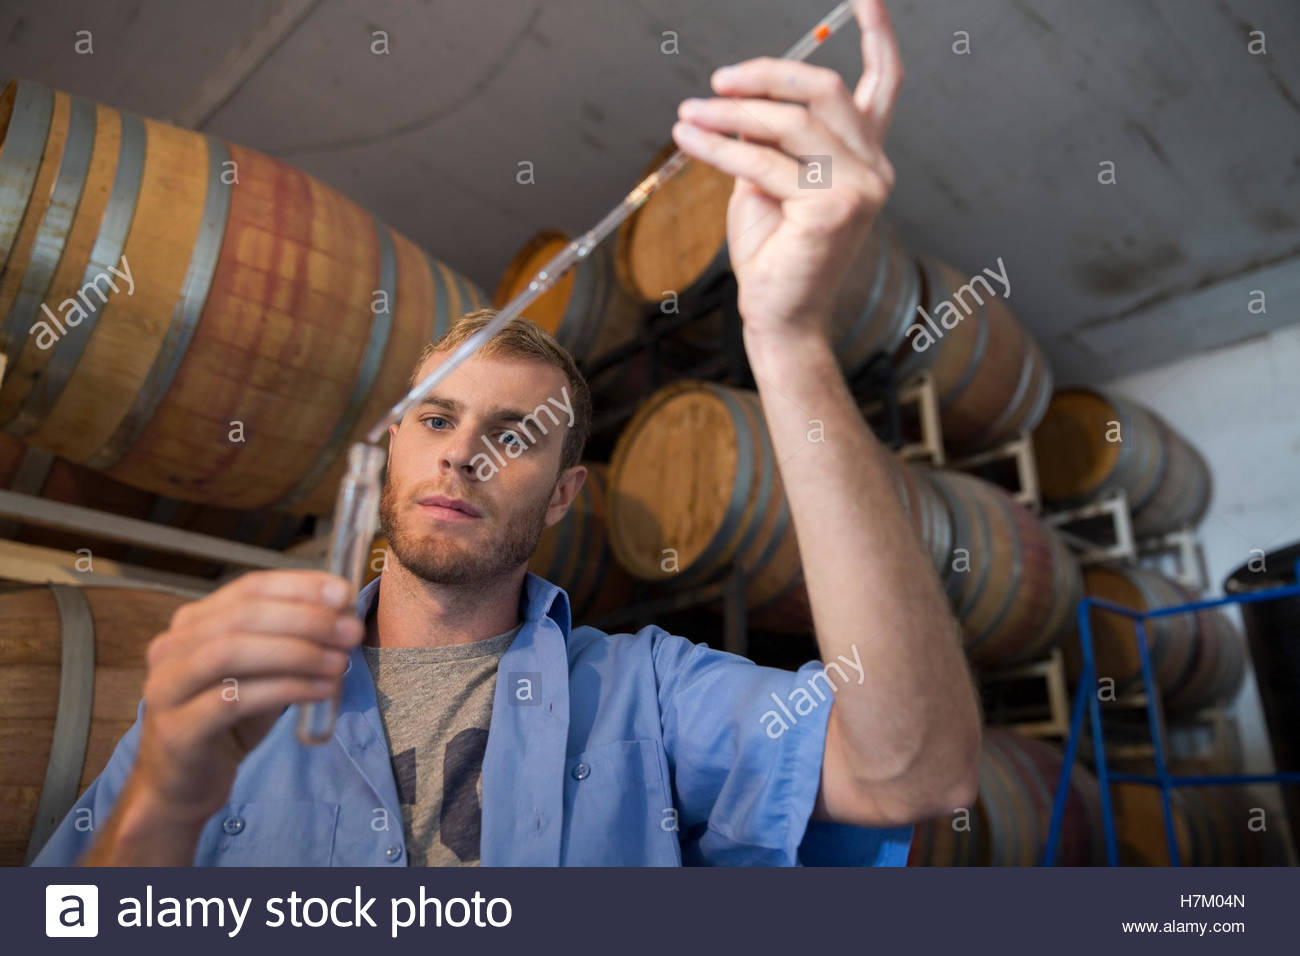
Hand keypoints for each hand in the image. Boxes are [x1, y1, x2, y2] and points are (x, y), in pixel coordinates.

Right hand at [128, 570, 362, 824]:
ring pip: (231, 652)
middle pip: (242, 616)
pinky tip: (322, 691)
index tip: (345, 593)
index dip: (299, 586)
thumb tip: (346, 619)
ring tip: (339, 662)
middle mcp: (172, 648)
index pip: (249, 588)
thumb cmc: (228, 720)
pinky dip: (284, 690)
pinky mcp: (177, 729)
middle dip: (305, 619)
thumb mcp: (263, 673)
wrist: (184, 784)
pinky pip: (233, 700)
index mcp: (193, 623)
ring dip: (295, 653)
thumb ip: (294, 643)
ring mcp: (167, 687)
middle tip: (350, 632)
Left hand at [669, 0, 902, 351]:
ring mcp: (859, 189)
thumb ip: (770, 141)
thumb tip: (740, 99)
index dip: (877, 36)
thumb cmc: (773, 254)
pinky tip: (691, 140)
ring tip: (689, 115)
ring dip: (731, 114)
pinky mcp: (833, 210)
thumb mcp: (769, 183)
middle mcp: (873, 169)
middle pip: (824, 91)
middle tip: (718, 81)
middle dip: (768, 75)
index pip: (882, 86)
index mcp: (866, 158)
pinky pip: (764, 162)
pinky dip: (720, 147)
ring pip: (789, 124)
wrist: (779, 317)